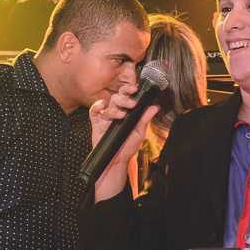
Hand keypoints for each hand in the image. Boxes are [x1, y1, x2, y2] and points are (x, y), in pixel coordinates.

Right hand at [88, 83, 159, 200]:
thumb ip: (145, 119)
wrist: (117, 160)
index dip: (130, 90)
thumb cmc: (128, 147)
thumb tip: (155, 107)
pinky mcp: (97, 124)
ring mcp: (106, 118)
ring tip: (122, 115)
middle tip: (132, 104)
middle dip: (124, 98)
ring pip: (108, 105)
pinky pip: (93, 112)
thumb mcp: (139, 133)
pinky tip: (102, 107)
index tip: (136, 88)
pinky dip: (96, 107)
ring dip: (115, 108)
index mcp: (127, 112)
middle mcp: (117, 112)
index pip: (128, 96)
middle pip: (117, 98)